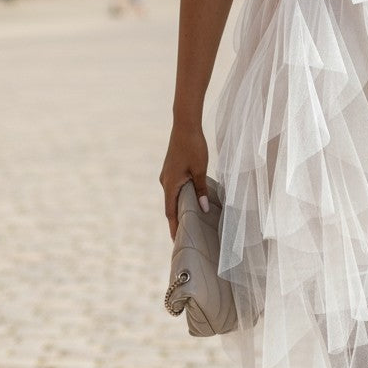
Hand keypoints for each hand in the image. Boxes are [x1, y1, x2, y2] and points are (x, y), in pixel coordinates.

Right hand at [159, 124, 209, 240]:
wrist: (185, 125)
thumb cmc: (193, 146)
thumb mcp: (200, 169)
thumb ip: (200, 190)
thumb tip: (202, 208)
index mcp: (170, 184)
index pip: (171, 213)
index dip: (174, 228)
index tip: (176, 242)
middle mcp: (165, 181)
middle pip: (171, 207)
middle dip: (177, 221)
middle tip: (186, 237)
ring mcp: (167, 175)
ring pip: (173, 197)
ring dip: (179, 209)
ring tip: (189, 223)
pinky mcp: (171, 169)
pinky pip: (174, 188)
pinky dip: (180, 197)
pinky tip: (189, 201)